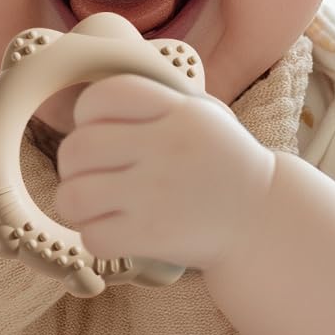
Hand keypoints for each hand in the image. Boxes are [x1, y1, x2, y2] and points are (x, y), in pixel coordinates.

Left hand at [51, 74, 275, 272]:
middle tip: (93, 175)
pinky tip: (117, 231)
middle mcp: (166, 147)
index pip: (102, 96)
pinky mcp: (153, 235)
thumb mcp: (200, 114)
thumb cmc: (219, 164)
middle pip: (77, 148)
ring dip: (77, 204)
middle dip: (74, 165)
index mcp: (177, 111)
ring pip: (73, 196)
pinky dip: (97, 237)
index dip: (86, 114)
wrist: (261, 218)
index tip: (100, 131)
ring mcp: (157, 193)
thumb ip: (152, 103)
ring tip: (97, 206)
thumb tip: (86, 105)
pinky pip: (92, 236)